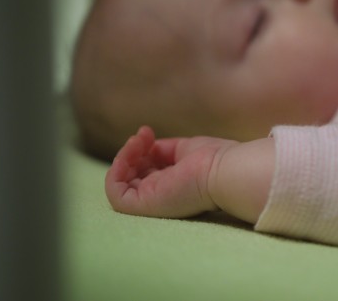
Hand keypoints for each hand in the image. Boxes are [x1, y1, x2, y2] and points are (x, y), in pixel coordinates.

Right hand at [105, 126, 237, 217]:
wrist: (223, 171)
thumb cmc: (213, 160)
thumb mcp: (182, 149)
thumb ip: (162, 149)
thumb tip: (143, 141)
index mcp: (172, 185)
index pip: (143, 170)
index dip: (139, 150)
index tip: (148, 132)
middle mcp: (160, 195)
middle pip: (130, 175)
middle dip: (131, 152)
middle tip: (144, 136)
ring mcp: (151, 202)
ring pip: (120, 184)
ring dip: (122, 157)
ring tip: (137, 142)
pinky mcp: (144, 206)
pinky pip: (115, 194)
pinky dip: (116, 170)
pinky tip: (132, 151)